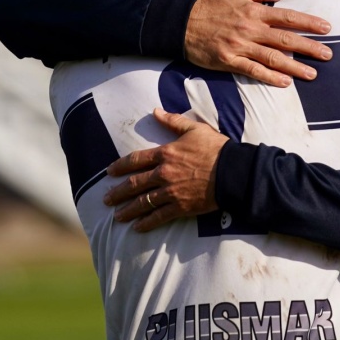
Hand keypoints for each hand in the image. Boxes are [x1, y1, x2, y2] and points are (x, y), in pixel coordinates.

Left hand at [102, 108, 228, 231]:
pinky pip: (159, 216)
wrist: (233, 172)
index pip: (136, 160)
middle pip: (134, 184)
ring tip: (117, 216)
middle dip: (118, 193)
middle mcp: (163, 173)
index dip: (120, 166)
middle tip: (107, 199)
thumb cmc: (216, 148)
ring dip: (128, 210)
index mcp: (165, 153)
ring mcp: (171, 192)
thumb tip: (156, 111)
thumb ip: (173, 121)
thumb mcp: (195, 129)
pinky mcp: (181, 207)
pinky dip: (147, 223)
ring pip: (143, 202)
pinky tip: (138, 228)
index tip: (109, 172)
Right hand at [185, 0, 332, 86]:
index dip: (309, 22)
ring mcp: (240, 47)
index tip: (326, 28)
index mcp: (254, 11)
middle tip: (328, 54)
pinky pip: (253, 71)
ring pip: (273, 58)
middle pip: (286, 39)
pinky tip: (285, 83)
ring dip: (295, 67)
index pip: (288, 17)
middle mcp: (250, 30)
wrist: (181, 23)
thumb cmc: (211, 4)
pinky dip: (270, 77)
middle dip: (309, 47)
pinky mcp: (229, 61)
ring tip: (313, 74)